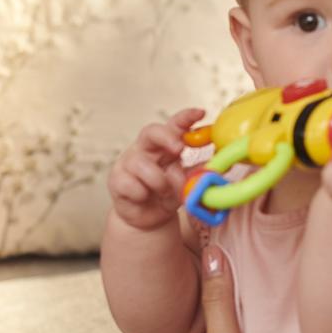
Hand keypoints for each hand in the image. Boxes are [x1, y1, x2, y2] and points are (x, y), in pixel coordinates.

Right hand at [108, 107, 206, 230]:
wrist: (148, 219)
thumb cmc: (167, 195)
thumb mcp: (185, 183)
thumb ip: (196, 173)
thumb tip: (215, 164)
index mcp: (164, 146)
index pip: (174, 125)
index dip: (186, 117)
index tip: (201, 113)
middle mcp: (145, 149)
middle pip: (151, 131)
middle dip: (166, 137)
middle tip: (180, 149)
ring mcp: (128, 163)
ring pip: (141, 163)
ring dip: (158, 180)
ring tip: (163, 192)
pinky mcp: (116, 180)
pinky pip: (131, 184)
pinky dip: (142, 194)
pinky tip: (143, 198)